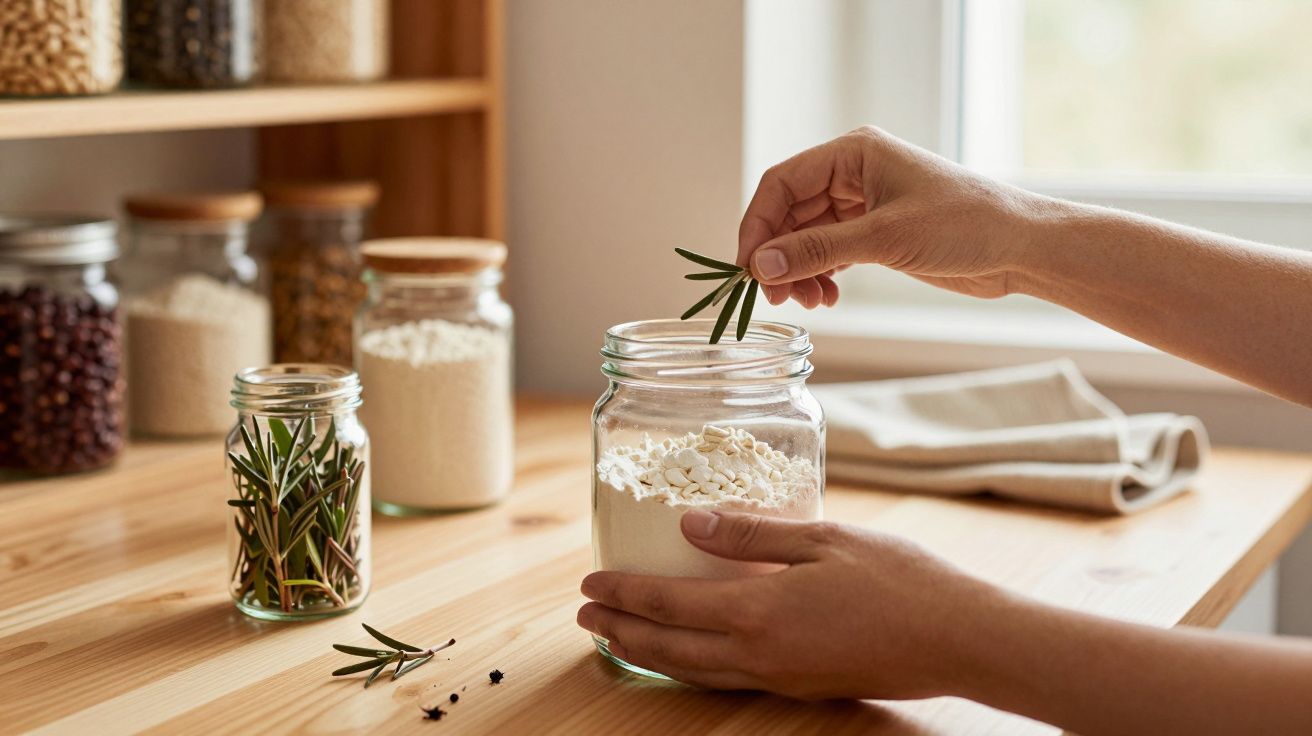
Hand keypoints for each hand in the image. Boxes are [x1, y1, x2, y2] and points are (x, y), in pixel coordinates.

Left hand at [576, 510, 999, 699]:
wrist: (960, 639)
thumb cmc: (899, 580)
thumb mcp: (824, 538)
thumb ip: (753, 536)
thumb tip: (691, 524)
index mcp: (760, 613)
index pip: (669, 604)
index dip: (624, 592)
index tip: (590, 581)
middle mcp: (760, 654)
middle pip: (669, 648)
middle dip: (620, 630)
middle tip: (585, 616)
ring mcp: (780, 676)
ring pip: (694, 672)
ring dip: (648, 655)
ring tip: (617, 638)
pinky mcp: (801, 685)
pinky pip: (726, 679)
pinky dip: (690, 667)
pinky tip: (688, 655)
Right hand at [738, 126, 1048, 307]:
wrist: (1022, 247)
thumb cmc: (964, 225)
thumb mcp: (884, 238)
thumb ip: (817, 250)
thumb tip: (760, 266)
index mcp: (854, 152)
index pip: (782, 182)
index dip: (758, 225)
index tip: (747, 269)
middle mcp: (854, 172)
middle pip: (790, 211)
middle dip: (779, 255)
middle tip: (775, 296)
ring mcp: (865, 203)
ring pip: (807, 235)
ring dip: (799, 270)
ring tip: (809, 302)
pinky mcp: (877, 232)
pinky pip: (829, 251)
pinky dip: (821, 275)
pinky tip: (827, 298)